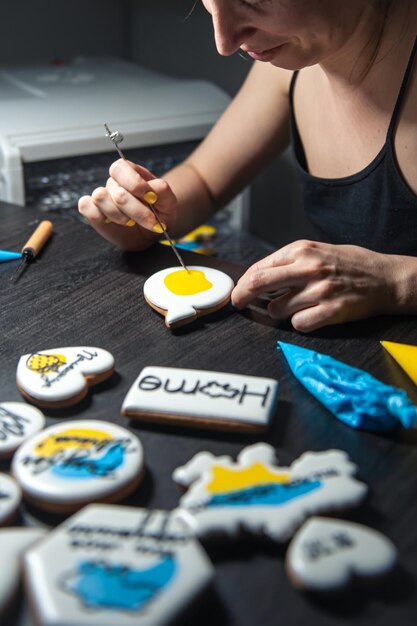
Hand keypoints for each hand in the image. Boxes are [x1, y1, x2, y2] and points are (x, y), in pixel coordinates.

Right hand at [78, 159, 177, 249]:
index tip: (150, 198)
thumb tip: (156, 186)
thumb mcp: (168, 203)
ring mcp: (102, 197)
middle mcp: (114, 183)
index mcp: (130, 173)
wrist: (150, 232)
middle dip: (136, 210)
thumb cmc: (158, 213)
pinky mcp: (94, 212)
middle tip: (151, 221)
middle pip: (116, 190)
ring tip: (132, 222)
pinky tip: (113, 223)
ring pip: (100, 198)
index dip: (134, 183)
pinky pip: (86, 207)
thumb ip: (164, 192)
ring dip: (119, 216)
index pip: (121, 167)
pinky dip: (99, 217)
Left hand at [231, 240, 400, 331]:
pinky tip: (313, 314)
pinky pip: (299, 324)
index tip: (238, 292)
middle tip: (239, 304)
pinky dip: (301, 323)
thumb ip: (288, 262)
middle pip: (259, 284)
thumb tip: (257, 277)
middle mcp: (309, 268)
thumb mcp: (317, 251)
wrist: (385, 278)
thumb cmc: (349, 265)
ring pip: (277, 309)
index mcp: (302, 250)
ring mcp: (320, 290)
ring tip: (300, 305)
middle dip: (242, 296)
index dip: (244, 283)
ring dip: (281, 312)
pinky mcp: (331, 311)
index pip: (259, 268)